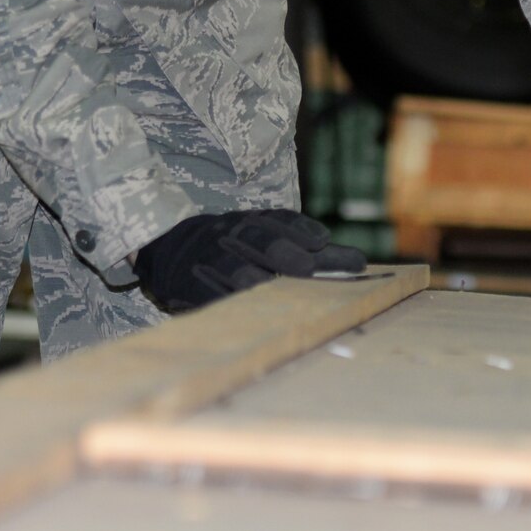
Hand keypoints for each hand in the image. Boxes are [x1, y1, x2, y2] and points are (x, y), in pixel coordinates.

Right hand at [134, 208, 366, 312]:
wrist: (171, 247)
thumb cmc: (236, 245)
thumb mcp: (267, 236)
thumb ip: (310, 249)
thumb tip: (358, 262)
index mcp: (253, 220)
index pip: (280, 221)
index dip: (300, 229)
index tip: (322, 240)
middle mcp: (231, 233)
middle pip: (260, 239)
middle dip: (285, 251)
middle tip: (307, 266)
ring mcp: (209, 258)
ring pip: (233, 265)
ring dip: (253, 276)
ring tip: (271, 287)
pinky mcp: (189, 284)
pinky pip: (205, 292)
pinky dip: (223, 299)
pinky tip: (242, 310)